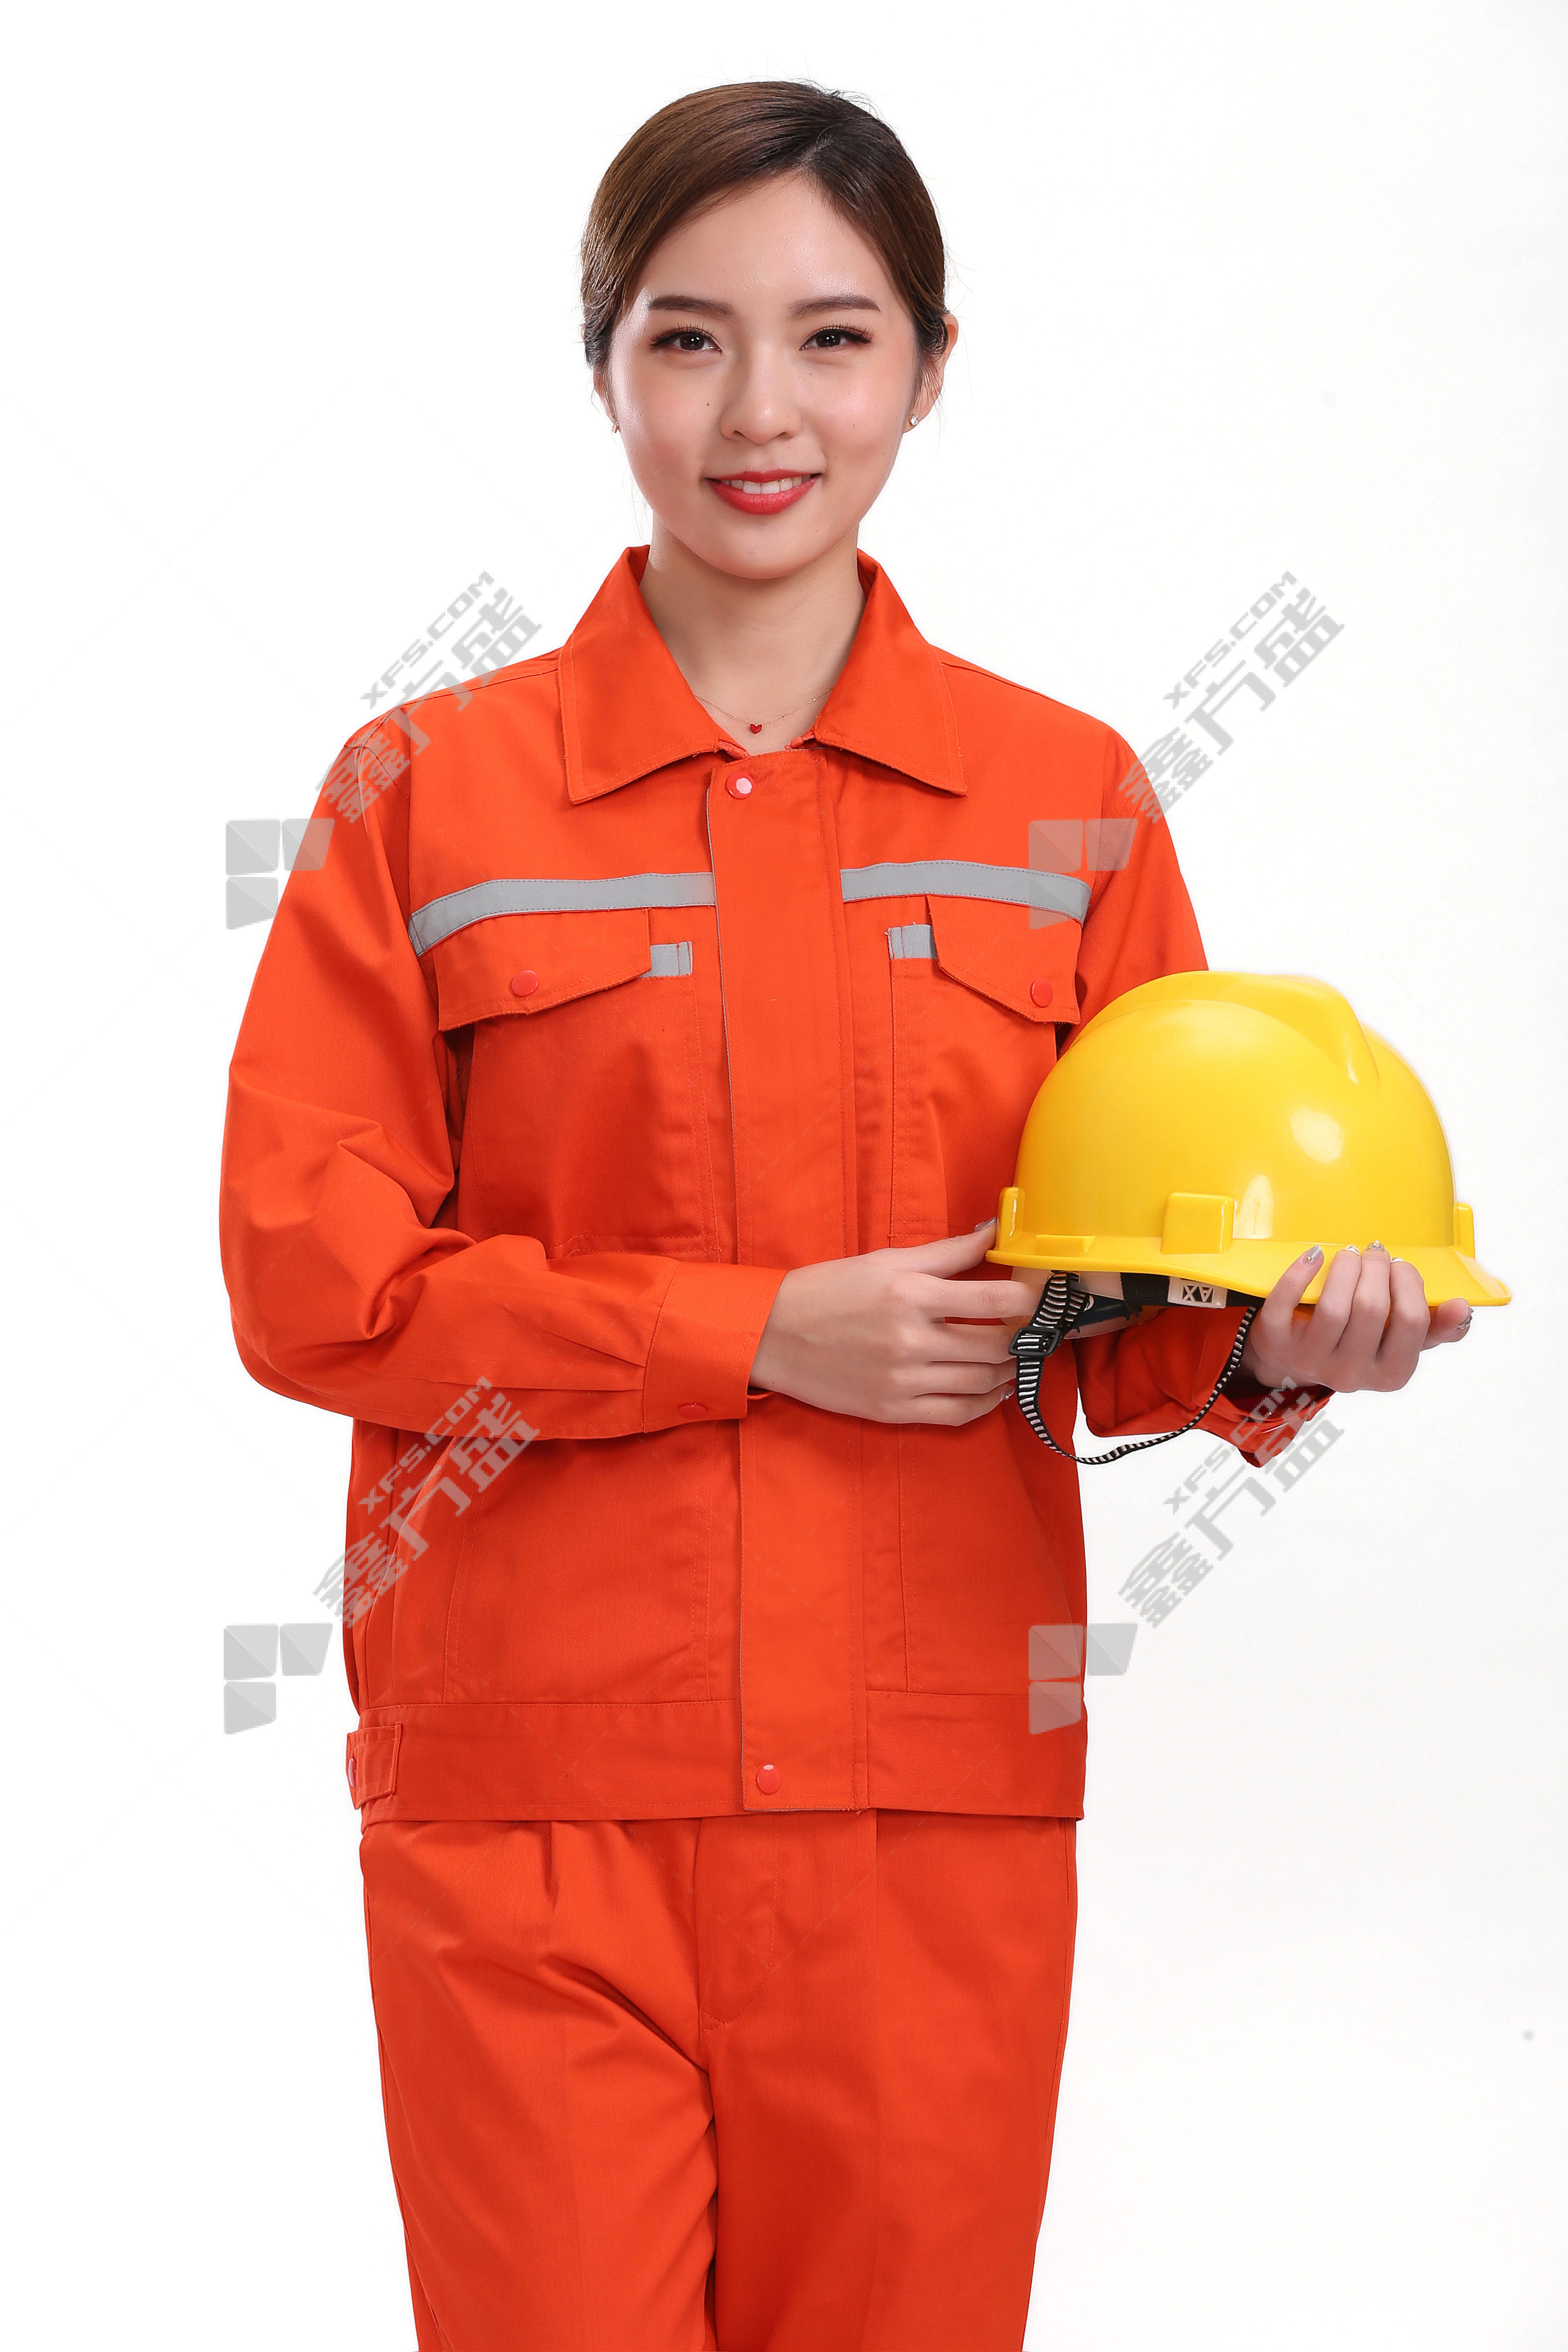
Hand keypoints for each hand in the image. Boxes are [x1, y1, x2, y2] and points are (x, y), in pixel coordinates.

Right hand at [748, 1221, 1028, 1423]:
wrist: (772, 1334)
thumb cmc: (828, 1290)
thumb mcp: (887, 1260)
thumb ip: (947, 1252)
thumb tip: (993, 1232)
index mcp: (911, 1294)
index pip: (995, 1301)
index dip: (1027, 1300)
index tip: (1035, 1296)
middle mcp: (911, 1339)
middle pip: (996, 1345)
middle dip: (1023, 1338)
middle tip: (1031, 1330)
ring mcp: (903, 1380)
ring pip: (982, 1382)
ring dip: (1009, 1370)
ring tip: (1013, 1357)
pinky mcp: (893, 1410)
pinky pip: (957, 1414)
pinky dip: (985, 1403)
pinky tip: (993, 1390)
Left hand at [1240, 1242, 1472, 1393]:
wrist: (1295, 1358)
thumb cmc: (1357, 1341)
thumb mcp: (1398, 1342)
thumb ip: (1434, 1327)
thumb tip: (1462, 1307)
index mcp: (1391, 1373)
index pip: (1412, 1322)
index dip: (1409, 1284)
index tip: (1401, 1266)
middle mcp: (1351, 1374)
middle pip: (1372, 1309)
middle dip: (1377, 1269)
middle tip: (1375, 1253)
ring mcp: (1312, 1361)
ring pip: (1334, 1307)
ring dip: (1345, 1268)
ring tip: (1349, 1254)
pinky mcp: (1277, 1343)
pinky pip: (1285, 1304)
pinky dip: (1299, 1274)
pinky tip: (1314, 1256)